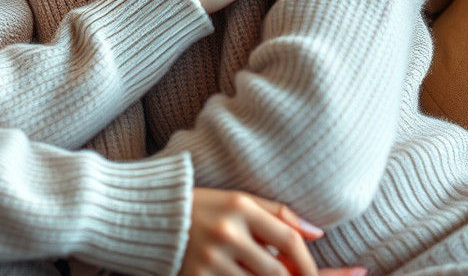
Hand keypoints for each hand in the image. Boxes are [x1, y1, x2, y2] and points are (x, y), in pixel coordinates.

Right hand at [180, 187, 365, 275]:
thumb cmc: (202, 206)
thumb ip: (278, 213)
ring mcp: (210, 258)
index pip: (289, 240)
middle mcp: (226, 232)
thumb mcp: (238, 200)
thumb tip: (318, 234)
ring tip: (263, 271)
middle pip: (278, 272)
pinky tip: (243, 275)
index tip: (315, 274)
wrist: (149, 217)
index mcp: (239, 206)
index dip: (309, 262)